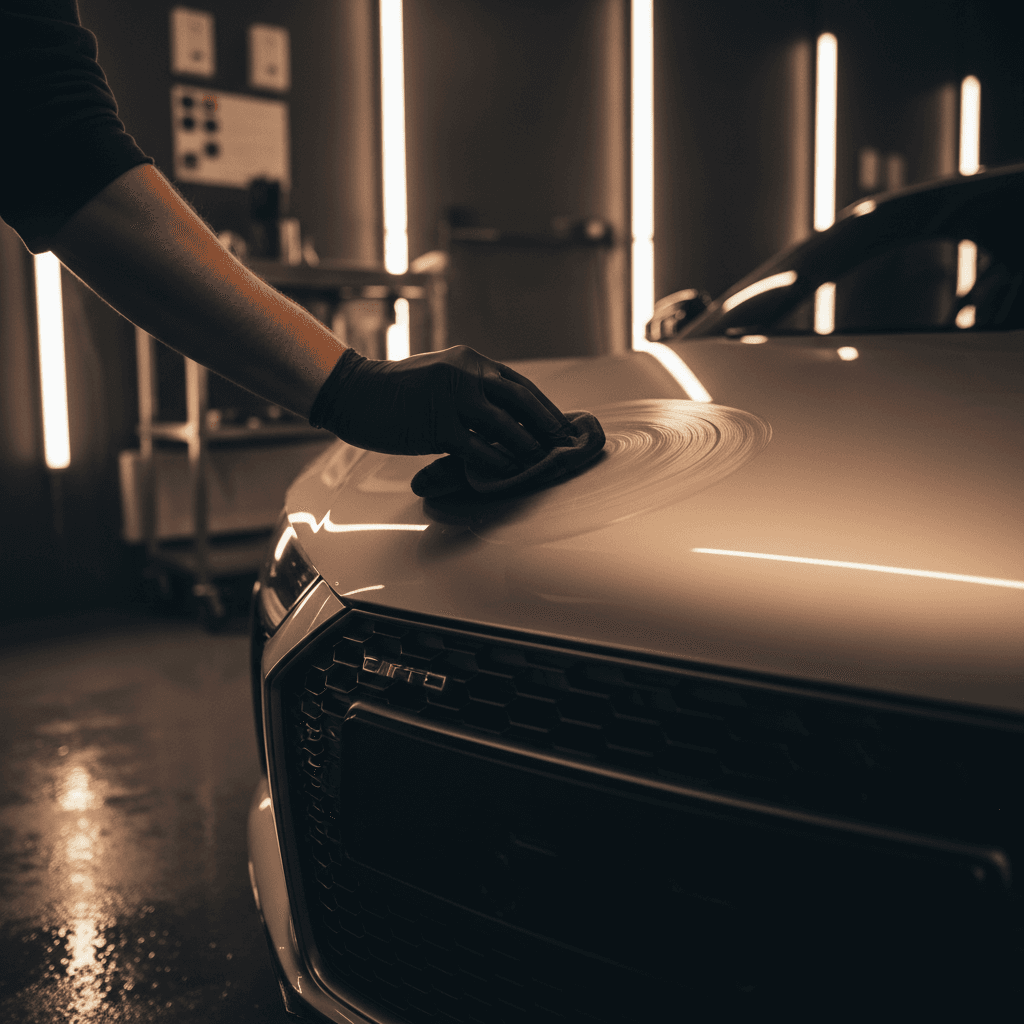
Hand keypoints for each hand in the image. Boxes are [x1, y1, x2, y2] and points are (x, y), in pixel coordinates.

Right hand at [308, 346, 573, 471]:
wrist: (354, 392)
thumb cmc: (396, 389)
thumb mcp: (439, 375)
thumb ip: (468, 388)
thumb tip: (500, 413)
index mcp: (469, 361)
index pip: (517, 384)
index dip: (542, 406)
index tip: (559, 424)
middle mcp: (465, 375)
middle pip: (520, 400)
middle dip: (545, 423)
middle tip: (562, 443)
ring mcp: (452, 400)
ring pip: (504, 425)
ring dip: (526, 445)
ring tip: (540, 460)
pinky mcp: (437, 426)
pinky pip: (478, 449)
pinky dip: (497, 462)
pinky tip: (508, 472)